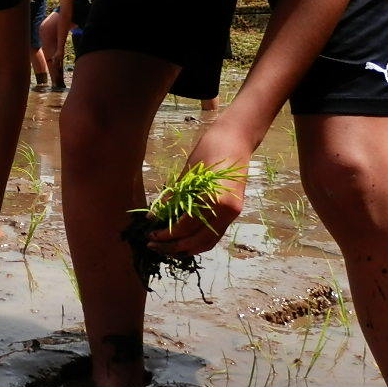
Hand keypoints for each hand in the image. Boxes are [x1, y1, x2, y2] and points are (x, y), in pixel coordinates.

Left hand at [146, 125, 251, 256]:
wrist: (236, 139)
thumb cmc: (209, 150)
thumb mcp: (187, 173)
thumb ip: (173, 198)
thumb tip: (153, 217)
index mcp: (215, 199)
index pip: (187, 226)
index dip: (167, 234)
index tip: (151, 234)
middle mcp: (227, 211)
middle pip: (198, 240)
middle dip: (174, 247)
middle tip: (154, 245)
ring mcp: (233, 213)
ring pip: (208, 242)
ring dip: (187, 248)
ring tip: (166, 248)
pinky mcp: (234, 212)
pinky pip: (214, 234)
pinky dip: (198, 240)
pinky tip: (182, 239)